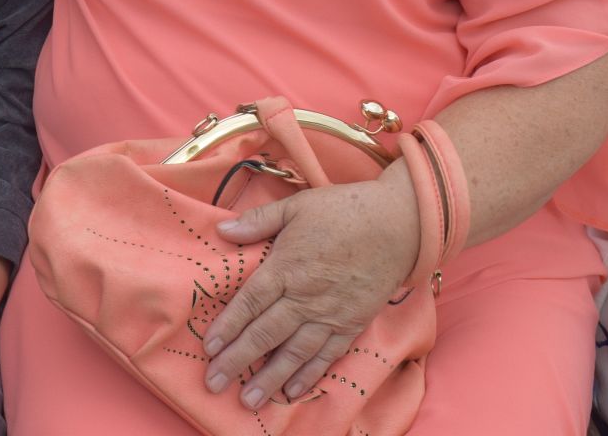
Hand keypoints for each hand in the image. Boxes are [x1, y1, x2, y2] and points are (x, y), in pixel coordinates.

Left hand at [202, 176, 418, 409]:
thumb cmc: (342, 211)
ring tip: (248, 400)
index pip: (251, 303)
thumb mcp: (295, 207)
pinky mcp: (352, 324)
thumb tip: (222, 229)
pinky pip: (327, 355)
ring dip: (270, 378)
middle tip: (215, 384)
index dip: (228, 327)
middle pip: (267, 334)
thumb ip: (258, 221)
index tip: (209, 348)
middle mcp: (306, 297)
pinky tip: (291, 392)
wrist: (398, 225)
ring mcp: (330, 314)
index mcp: (287, 267)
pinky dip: (309, 375)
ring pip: (295, 352)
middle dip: (239, 361)